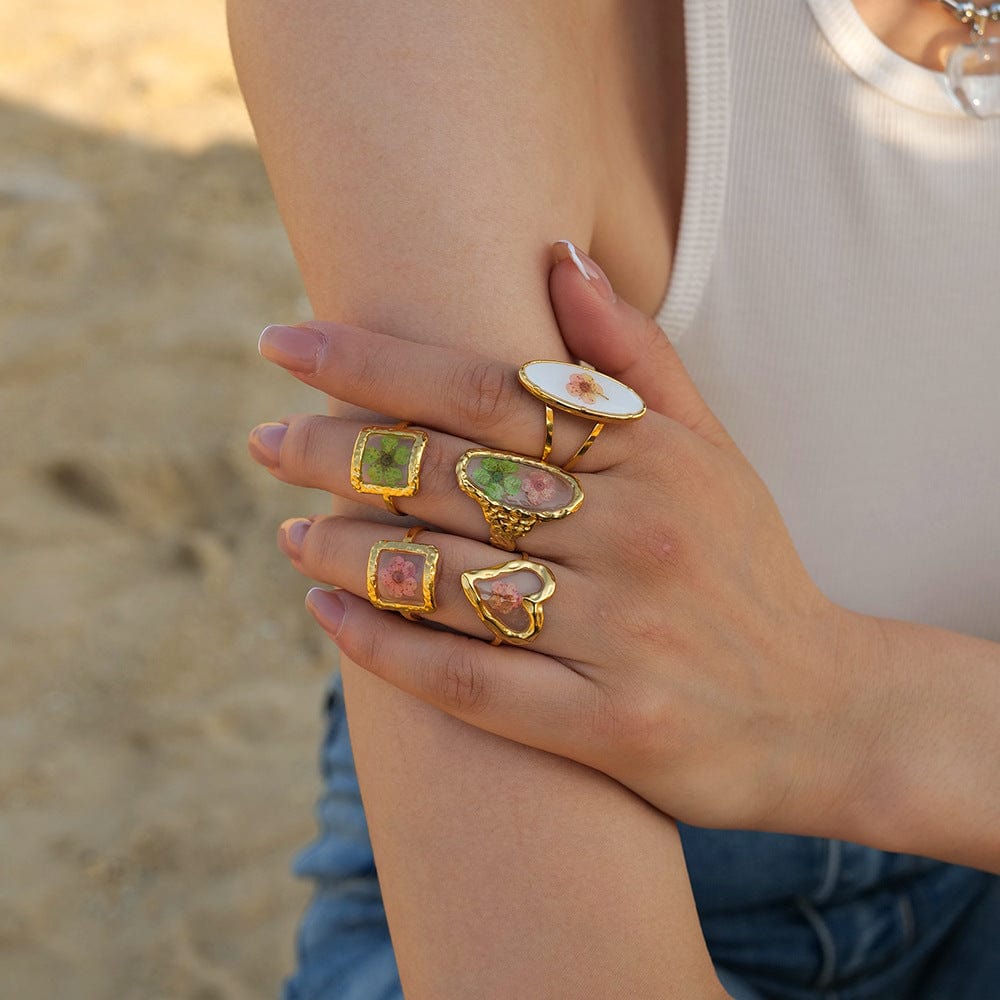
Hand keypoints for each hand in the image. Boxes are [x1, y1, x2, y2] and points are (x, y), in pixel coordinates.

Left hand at [248, 249, 876, 837]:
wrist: (823, 712)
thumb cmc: (748, 569)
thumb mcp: (711, 452)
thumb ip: (634, 360)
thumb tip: (558, 258)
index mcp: (652, 458)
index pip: (485, 391)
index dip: (374, 365)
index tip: (286, 345)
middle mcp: (633, 536)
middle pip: (448, 478)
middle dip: (336, 453)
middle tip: (264, 442)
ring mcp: (618, 635)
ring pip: (445, 579)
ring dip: (348, 551)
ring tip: (290, 533)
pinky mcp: (605, 725)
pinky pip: (470, 681)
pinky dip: (388, 649)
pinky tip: (329, 620)